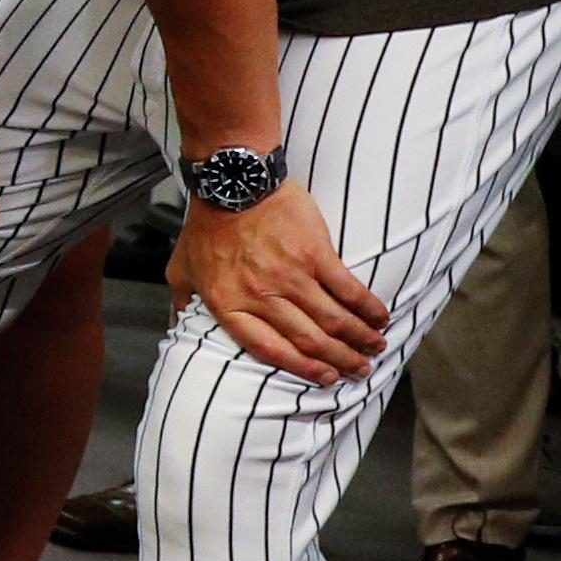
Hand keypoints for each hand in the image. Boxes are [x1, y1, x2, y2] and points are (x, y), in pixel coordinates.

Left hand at [169, 170, 391, 382]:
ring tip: (375, 348)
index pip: (268, 349)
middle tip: (358, 369)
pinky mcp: (315, 253)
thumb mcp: (180, 268)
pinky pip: (348, 289)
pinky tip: (380, 318)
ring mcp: (290, 275)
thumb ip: (183, 300)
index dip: (301, 368)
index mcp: (228, 304)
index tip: (324, 379)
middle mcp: (261, 295)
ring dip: (359, 339)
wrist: (233, 182)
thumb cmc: (206, 226)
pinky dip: (368, 307)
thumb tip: (180, 325)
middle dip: (340, 360)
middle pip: (309, 340)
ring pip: (333, 320)